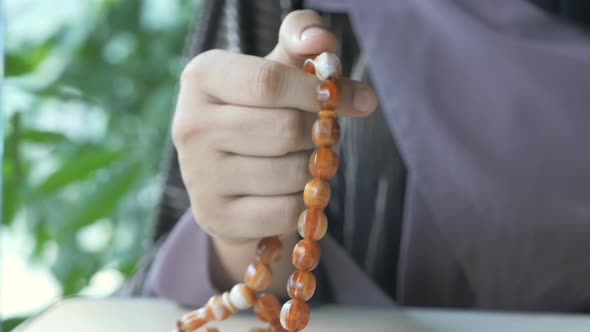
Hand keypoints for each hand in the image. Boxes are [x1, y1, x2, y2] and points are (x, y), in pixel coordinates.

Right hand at [171, 10, 377, 290]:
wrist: (235, 173)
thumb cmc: (265, 110)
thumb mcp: (280, 67)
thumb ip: (303, 39)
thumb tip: (322, 43)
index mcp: (202, 76)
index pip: (269, 81)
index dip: (318, 92)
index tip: (350, 99)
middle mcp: (189, 125)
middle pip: (285, 130)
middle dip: (317, 134)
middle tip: (319, 134)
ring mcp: (197, 175)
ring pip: (291, 174)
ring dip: (311, 169)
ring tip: (297, 160)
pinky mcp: (213, 216)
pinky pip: (285, 212)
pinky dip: (302, 203)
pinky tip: (288, 191)